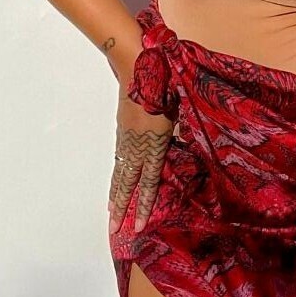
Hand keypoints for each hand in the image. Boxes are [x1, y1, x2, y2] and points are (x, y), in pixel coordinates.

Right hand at [108, 81, 172, 234]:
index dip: (144, 204)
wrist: (140, 66)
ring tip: (111, 215)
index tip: (139, 225)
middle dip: (122, 208)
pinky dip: (116, 176)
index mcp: (156, 141)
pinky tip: (115, 185)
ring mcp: (127, 138)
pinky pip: (119, 159)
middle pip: (128, 183)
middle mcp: (138, 144)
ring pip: (120, 173)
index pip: (149, 181)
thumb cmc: (166, 83)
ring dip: (115, 196)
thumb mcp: (181, 110)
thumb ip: (182, 132)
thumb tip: (185, 144)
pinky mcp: (122, 130)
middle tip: (115, 231)